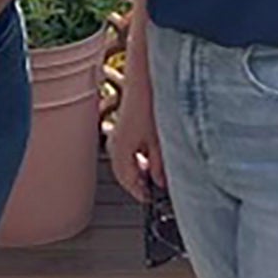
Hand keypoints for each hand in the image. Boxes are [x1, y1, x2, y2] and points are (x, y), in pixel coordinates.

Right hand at [107, 83, 163, 202]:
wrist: (145, 79)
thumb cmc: (149, 104)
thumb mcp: (159, 141)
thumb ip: (159, 164)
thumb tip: (161, 180)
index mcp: (121, 150)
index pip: (126, 179)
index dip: (138, 192)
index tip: (148, 199)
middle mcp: (116, 142)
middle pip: (124, 170)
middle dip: (138, 181)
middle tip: (152, 188)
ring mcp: (119, 132)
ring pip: (126, 159)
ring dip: (139, 167)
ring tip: (155, 171)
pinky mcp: (125, 123)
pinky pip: (128, 147)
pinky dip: (138, 155)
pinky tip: (151, 152)